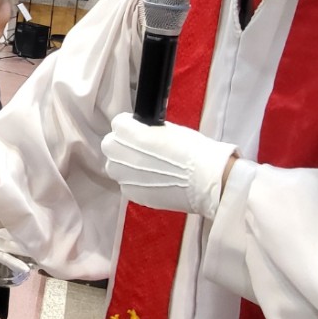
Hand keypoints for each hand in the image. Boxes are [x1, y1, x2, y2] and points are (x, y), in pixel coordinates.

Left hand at [101, 113, 237, 219]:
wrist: (207, 181)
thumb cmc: (194, 150)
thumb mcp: (169, 130)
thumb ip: (146, 131)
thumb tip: (139, 134)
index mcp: (132, 134)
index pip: (118, 123)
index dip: (129, 125)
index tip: (139, 129)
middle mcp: (122, 155)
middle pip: (110, 145)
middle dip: (122, 144)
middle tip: (141, 148)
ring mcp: (125, 177)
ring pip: (114, 166)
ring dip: (125, 164)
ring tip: (148, 166)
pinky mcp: (132, 195)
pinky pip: (126, 183)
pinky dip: (135, 181)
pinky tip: (154, 180)